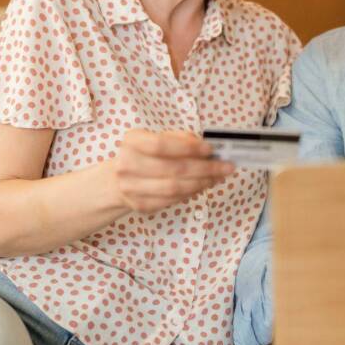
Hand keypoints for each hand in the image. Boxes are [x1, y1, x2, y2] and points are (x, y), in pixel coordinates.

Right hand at [109, 129, 234, 215]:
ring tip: (218, 177)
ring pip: (174, 188)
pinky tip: (203, 186)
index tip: (211, 149)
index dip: (188, 148)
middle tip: (226, 167)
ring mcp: (131, 188)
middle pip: (172, 169)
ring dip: (202, 183)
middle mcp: (127, 164)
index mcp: (132, 141)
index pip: (161, 145)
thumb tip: (208, 149)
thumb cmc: (146, 155)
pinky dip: (192, 193)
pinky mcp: (140, 205)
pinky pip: (172, 200)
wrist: (118, 180)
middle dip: (204, 168)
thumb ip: (181, 140)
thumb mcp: (158, 138)